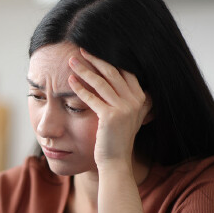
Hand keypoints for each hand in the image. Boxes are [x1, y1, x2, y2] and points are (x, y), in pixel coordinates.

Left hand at [68, 48, 150, 166]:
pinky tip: (70, 81)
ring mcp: (124, 108)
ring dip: (84, 69)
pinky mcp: (110, 117)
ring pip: (101, 82)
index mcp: (141, 99)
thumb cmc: (118, 139)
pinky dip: (79, 88)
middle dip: (95, 59)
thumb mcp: (132, 117)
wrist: (116, 162)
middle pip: (112, 72)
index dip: (110, 59)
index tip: (95, 51)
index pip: (125, 72)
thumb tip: (143, 89)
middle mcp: (135, 101)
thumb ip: (137, 102)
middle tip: (80, 50)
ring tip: (71, 61)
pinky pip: (92, 97)